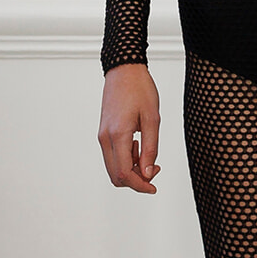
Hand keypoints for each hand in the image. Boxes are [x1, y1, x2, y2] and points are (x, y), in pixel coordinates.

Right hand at [98, 65, 160, 193]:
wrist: (123, 70)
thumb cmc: (139, 89)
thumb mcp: (152, 119)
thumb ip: (151, 149)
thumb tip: (148, 173)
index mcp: (118, 135)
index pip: (124, 173)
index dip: (140, 185)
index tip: (153, 187)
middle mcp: (105, 138)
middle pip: (116, 175)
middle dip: (136, 180)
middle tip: (154, 169)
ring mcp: (102, 136)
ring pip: (113, 167)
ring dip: (131, 170)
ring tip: (148, 155)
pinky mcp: (103, 133)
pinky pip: (112, 156)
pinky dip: (126, 160)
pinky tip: (139, 147)